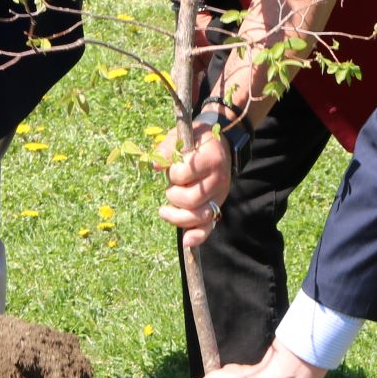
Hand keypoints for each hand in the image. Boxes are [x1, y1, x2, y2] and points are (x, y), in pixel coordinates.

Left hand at [158, 128, 233, 247]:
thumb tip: (155, 166)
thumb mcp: (182, 136)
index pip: (185, 174)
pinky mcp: (217, 207)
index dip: (173, 173)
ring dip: (177, 216)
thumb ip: (167, 148)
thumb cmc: (197, 140)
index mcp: (211, 158)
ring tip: (164, 211)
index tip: (172, 167)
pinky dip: (197, 236)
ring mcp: (219, 196)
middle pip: (191, 199)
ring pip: (198, 216)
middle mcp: (218, 179)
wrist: (222, 146)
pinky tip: (186, 241)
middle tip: (170, 188)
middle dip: (173, 195)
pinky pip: (208, 226)